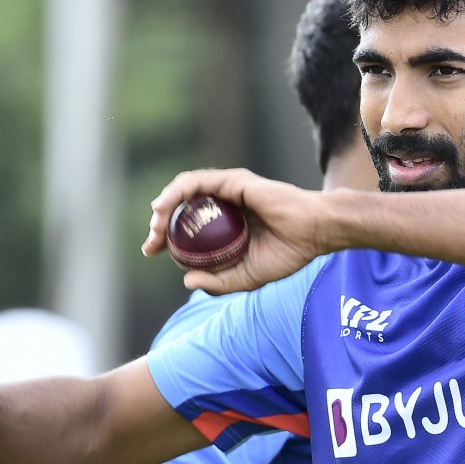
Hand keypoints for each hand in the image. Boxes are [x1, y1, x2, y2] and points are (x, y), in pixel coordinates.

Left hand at [143, 168, 327, 293]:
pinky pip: (198, 182)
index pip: (188, 226)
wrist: (314, 234)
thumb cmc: (288, 254)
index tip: (151, 251)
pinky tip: (164, 207)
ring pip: (185, 191)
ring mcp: (228, 189)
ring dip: (164, 206)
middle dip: (160, 223)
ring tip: (155, 225)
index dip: (166, 236)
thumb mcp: (246, 277)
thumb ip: (218, 282)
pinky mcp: (233, 181)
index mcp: (227, 224)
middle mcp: (225, 203)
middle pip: (182, 207)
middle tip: (150, 243)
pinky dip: (177, 192)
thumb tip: (187, 280)